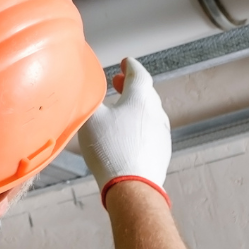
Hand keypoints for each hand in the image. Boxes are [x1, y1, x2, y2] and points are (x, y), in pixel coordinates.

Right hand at [79, 56, 172, 202]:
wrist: (132, 186)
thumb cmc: (109, 148)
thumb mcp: (90, 118)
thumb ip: (90, 100)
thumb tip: (86, 90)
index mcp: (140, 100)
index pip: (139, 75)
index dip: (131, 66)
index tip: (126, 62)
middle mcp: (156, 113)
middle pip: (146, 93)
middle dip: (132, 86)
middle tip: (118, 83)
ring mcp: (162, 134)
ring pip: (150, 113)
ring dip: (136, 107)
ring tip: (121, 110)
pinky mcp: (162, 152)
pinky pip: (150, 131)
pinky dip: (139, 126)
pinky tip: (127, 135)